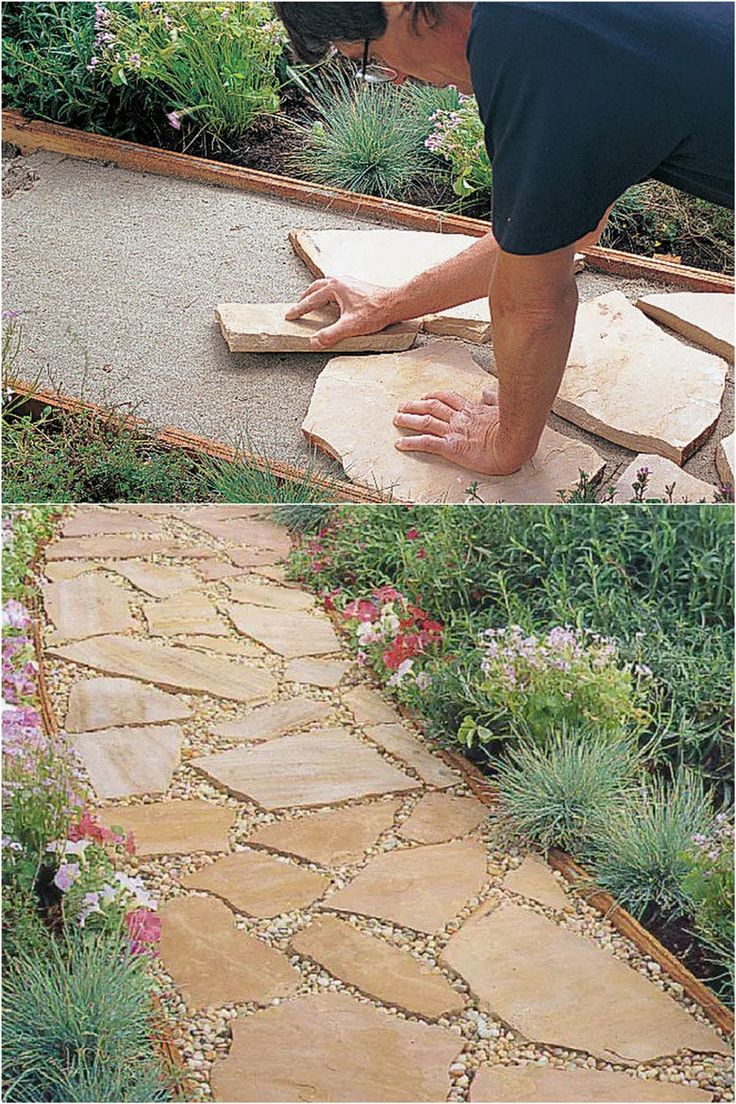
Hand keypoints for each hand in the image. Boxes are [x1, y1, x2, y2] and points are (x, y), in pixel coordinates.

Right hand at [285, 277, 396, 349]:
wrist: (395, 303)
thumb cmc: (376, 312)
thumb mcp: (350, 327)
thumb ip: (330, 335)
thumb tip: (314, 342)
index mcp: (334, 287)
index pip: (311, 300)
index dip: (299, 309)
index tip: (289, 315)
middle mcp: (340, 281)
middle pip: (315, 287)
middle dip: (305, 297)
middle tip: (297, 307)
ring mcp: (349, 281)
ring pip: (325, 284)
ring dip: (316, 293)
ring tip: (312, 302)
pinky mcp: (356, 286)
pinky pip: (336, 287)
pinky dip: (328, 293)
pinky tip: (332, 302)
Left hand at [393, 388, 527, 475]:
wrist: (514, 445)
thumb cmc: (513, 430)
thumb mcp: (503, 410)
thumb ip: (493, 400)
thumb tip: (487, 391)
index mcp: (471, 410)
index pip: (448, 398)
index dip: (434, 396)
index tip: (425, 396)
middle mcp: (459, 419)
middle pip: (432, 407)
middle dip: (415, 405)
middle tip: (402, 406)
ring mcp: (454, 432)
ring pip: (425, 422)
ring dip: (408, 420)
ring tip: (396, 420)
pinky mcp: (451, 447)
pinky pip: (427, 443)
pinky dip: (411, 442)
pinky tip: (400, 444)